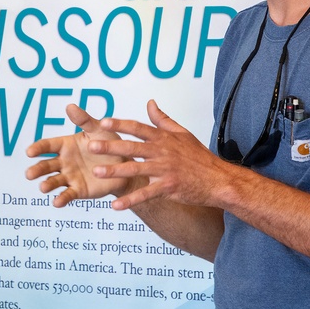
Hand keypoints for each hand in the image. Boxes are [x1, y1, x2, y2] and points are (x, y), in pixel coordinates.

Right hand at [25, 104, 132, 206]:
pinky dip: (61, 199)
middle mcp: (64, 162)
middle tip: (29, 174)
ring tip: (43, 187)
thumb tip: (70, 106)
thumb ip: (84, 120)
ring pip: (54, 181)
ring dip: (47, 184)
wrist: (126, 165)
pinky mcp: (79, 190)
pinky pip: (68, 195)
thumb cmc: (110, 144)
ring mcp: (70, 177)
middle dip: (37, 170)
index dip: (37, 148)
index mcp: (65, 145)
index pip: (47, 146)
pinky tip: (57, 202)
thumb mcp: (98, 129)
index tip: (29, 152)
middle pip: (46, 165)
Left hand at [91, 99, 230, 210]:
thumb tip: (150, 103)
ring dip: (115, 171)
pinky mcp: (168, 188)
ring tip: (96, 172)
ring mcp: (165, 170)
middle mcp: (162, 152)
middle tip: (91, 146)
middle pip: (132, 147)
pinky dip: (131, 200)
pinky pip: (146, 194)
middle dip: (110, 146)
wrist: (218, 179)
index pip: (138, 128)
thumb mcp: (183, 133)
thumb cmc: (199, 157)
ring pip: (136, 169)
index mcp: (164, 138)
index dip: (120, 124)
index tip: (102, 122)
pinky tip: (116, 205)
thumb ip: (163, 119)